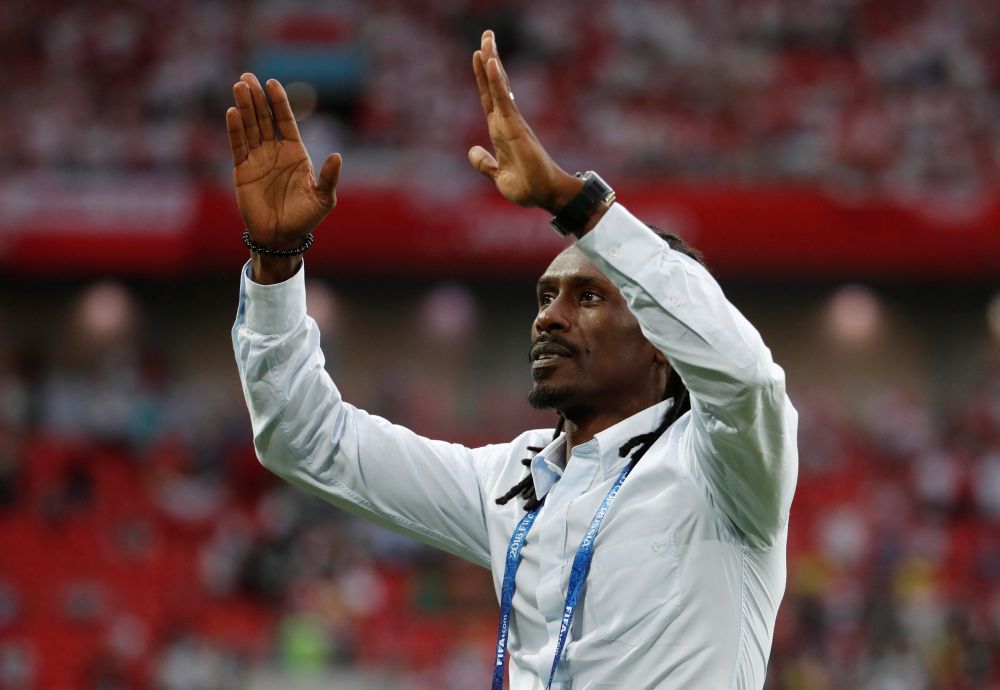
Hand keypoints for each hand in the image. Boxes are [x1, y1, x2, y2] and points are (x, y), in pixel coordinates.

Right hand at [227, 74, 341, 250]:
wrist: (281, 237)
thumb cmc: (305, 218)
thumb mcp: (323, 198)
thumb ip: (329, 177)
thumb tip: (337, 156)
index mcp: (295, 153)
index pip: (285, 121)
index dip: (279, 103)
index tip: (272, 83)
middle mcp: (275, 152)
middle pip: (264, 119)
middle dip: (257, 98)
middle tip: (248, 77)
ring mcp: (257, 159)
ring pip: (250, 127)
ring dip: (245, 107)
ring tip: (239, 86)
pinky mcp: (242, 170)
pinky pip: (238, 145)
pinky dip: (235, 129)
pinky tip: (232, 112)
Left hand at [468, 31, 581, 213]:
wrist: (544, 195)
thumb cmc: (527, 187)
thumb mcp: (497, 175)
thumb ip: (484, 163)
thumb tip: (472, 150)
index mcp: (500, 131)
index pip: (489, 99)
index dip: (483, 78)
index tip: (479, 55)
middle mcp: (506, 122)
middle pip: (494, 85)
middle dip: (489, 59)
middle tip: (487, 35)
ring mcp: (511, 122)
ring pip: (498, 87)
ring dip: (492, 62)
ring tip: (487, 39)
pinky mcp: (516, 127)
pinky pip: (503, 100)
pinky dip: (496, 81)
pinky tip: (490, 63)